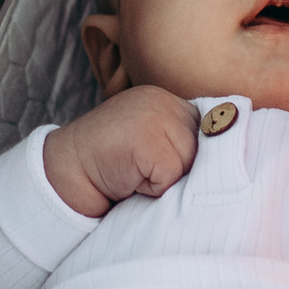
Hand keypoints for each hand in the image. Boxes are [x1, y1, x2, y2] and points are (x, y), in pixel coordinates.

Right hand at [44, 86, 199, 219]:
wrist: (63, 175)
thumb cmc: (111, 168)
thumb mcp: (150, 143)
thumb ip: (181, 141)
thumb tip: (224, 161)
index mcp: (166, 100)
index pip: (214, 126)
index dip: (203, 156)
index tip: (176, 168)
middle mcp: (163, 101)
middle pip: (208, 147)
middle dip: (186, 169)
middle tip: (147, 172)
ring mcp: (154, 116)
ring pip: (191, 163)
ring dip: (169, 180)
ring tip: (137, 175)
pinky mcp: (146, 139)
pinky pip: (171, 176)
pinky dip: (153, 188)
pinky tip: (128, 180)